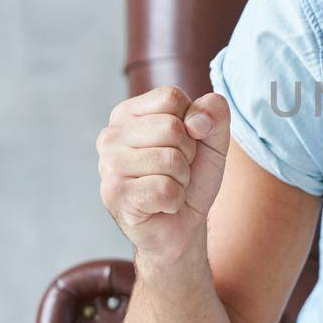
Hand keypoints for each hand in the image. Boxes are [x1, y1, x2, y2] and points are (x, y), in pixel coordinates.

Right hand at [96, 85, 229, 266]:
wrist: (182, 225)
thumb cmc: (192, 177)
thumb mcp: (213, 139)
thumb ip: (214, 113)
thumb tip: (196, 121)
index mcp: (128, 113)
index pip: (172, 97)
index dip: (192, 123)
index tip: (184, 144)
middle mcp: (111, 135)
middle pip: (172, 127)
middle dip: (188, 154)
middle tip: (176, 171)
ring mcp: (108, 165)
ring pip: (170, 159)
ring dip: (182, 179)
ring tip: (169, 187)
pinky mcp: (114, 194)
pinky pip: (165, 189)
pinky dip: (174, 200)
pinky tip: (161, 204)